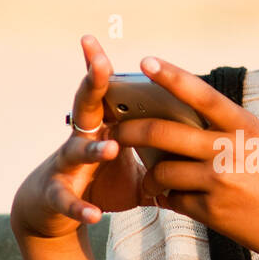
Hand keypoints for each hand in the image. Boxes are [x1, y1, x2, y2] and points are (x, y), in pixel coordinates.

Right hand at [10, 34, 162, 240]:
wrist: (52, 210)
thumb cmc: (99, 181)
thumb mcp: (135, 168)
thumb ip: (163, 158)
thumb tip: (206, 152)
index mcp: (104, 126)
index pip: (109, 91)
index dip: (108, 68)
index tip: (111, 45)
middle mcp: (81, 138)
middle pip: (86, 104)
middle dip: (92, 82)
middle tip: (100, 61)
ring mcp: (66, 165)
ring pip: (77, 150)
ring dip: (94, 149)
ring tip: (112, 147)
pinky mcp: (56, 194)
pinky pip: (67, 199)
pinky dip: (80, 206)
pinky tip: (94, 213)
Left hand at [112, 54, 258, 259]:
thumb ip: (239, 132)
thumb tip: (199, 121)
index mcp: (249, 128)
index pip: (203, 95)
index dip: (172, 76)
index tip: (146, 60)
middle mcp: (232, 152)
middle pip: (164, 134)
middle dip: (131, 132)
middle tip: (115, 130)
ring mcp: (221, 184)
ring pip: (163, 172)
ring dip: (151, 175)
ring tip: (150, 178)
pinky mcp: (214, 215)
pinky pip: (176, 201)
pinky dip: (171, 200)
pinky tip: (174, 201)